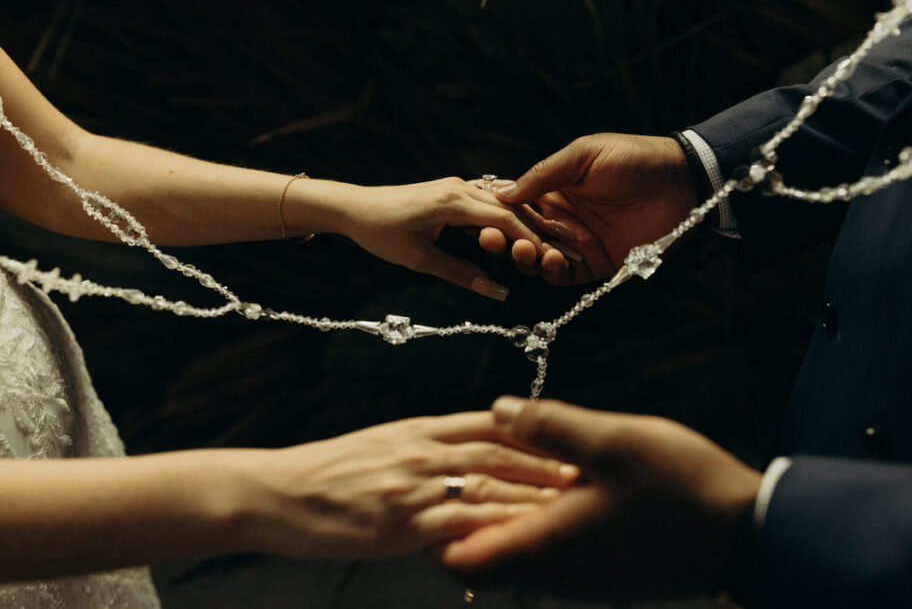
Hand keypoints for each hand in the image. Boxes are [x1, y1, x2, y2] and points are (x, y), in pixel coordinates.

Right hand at [245, 411, 578, 559]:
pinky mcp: (399, 522)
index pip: (485, 424)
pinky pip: (455, 525)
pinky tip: (516, 539)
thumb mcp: (379, 444)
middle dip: (542, 461)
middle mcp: (420, 450)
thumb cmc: (327, 472)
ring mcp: (411, 485)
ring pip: (484, 486)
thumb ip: (421, 445)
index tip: (565, 438)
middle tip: (583, 471)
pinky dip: (490, 530)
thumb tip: (459, 452)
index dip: (529, 432)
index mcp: (417, 430)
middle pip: (494, 452)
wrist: (277, 492)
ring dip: (529, 495)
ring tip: (566, 505)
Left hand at [339, 177, 549, 299]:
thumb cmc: (382, 233)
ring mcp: (458, 185)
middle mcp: (460, 187)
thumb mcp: (420, 259)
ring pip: (505, 202)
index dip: (535, 239)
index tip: (559, 256)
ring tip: (557, 239)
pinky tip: (527, 230)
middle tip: (572, 246)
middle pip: (513, 207)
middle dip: (543, 228)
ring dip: (530, 221)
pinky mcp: (454, 189)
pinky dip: (511, 215)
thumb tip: (495, 291)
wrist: (355, 207)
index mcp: (453, 201)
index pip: (506, 219)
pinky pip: (490, 200)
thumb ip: (460, 274)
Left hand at [439, 397, 761, 599]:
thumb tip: (497, 410)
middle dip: (474, 514)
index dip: (437, 532)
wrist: (748, 533)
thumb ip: (549, 426)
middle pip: (488, 557)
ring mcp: (585, 577)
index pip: (461, 563)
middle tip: (472, 465)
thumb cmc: (680, 488)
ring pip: (523, 551)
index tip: (441, 489)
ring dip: (513, 511)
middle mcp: (557, 573)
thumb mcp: (610, 441)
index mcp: (545, 547)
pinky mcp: (608, 570)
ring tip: (516, 463)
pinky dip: (544, 518)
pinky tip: (562, 480)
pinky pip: (556, 550)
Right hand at [480, 133, 698, 284]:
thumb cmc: (633, 157)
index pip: (514, 207)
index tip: (481, 218)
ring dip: (526, 258)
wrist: (681, 181)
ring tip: (527, 249)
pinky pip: (566, 276)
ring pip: (538, 259)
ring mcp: (577, 243)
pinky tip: (553, 261)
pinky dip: (554, 272)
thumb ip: (545, 174)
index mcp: (553, 190)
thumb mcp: (584, 155)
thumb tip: (503, 193)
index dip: (495, 215)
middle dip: (503, 240)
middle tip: (495, 239)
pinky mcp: (597, 263)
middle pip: (520, 236)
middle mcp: (560, 219)